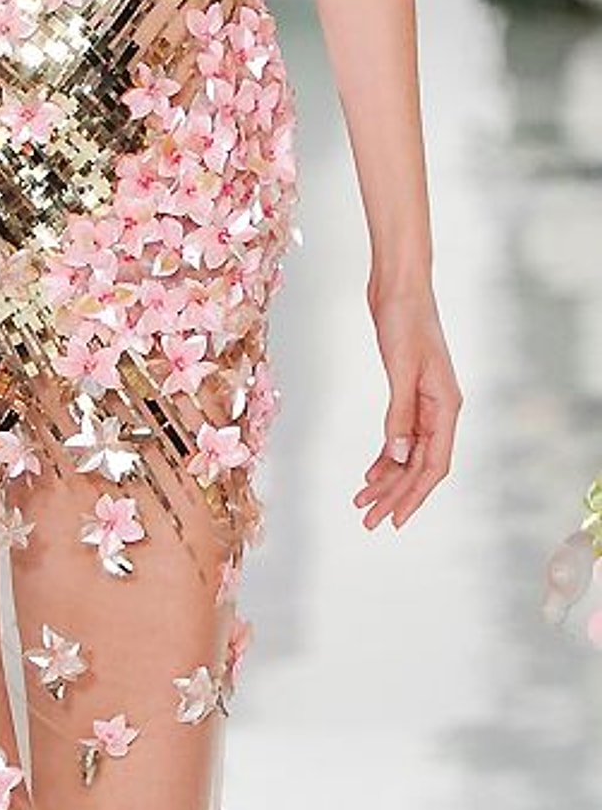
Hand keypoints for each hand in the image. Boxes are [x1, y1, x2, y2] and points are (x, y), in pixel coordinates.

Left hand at [354, 283, 461, 530]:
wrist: (399, 287)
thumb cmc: (406, 320)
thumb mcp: (401, 369)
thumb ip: (400, 415)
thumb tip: (397, 458)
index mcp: (446, 406)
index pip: (434, 465)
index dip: (415, 495)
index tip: (395, 520)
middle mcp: (440, 410)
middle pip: (419, 466)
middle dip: (396, 496)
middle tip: (369, 522)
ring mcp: (424, 404)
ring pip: (407, 456)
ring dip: (387, 482)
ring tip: (362, 505)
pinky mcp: (407, 395)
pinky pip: (399, 438)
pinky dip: (384, 459)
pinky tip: (369, 476)